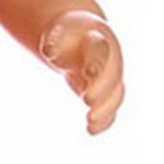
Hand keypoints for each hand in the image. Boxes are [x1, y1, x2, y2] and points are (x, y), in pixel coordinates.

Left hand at [39, 9, 124, 134]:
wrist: (79, 37)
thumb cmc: (66, 35)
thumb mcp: (57, 32)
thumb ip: (54, 40)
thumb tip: (48, 51)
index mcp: (98, 40)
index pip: (101, 50)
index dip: (98, 61)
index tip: (90, 72)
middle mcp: (110, 59)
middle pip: (112, 75)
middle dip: (102, 88)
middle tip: (87, 100)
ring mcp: (110, 77)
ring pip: (115, 94)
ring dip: (105, 109)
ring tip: (90, 122)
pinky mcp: (106, 92)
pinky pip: (110, 108)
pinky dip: (103, 121)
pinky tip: (91, 130)